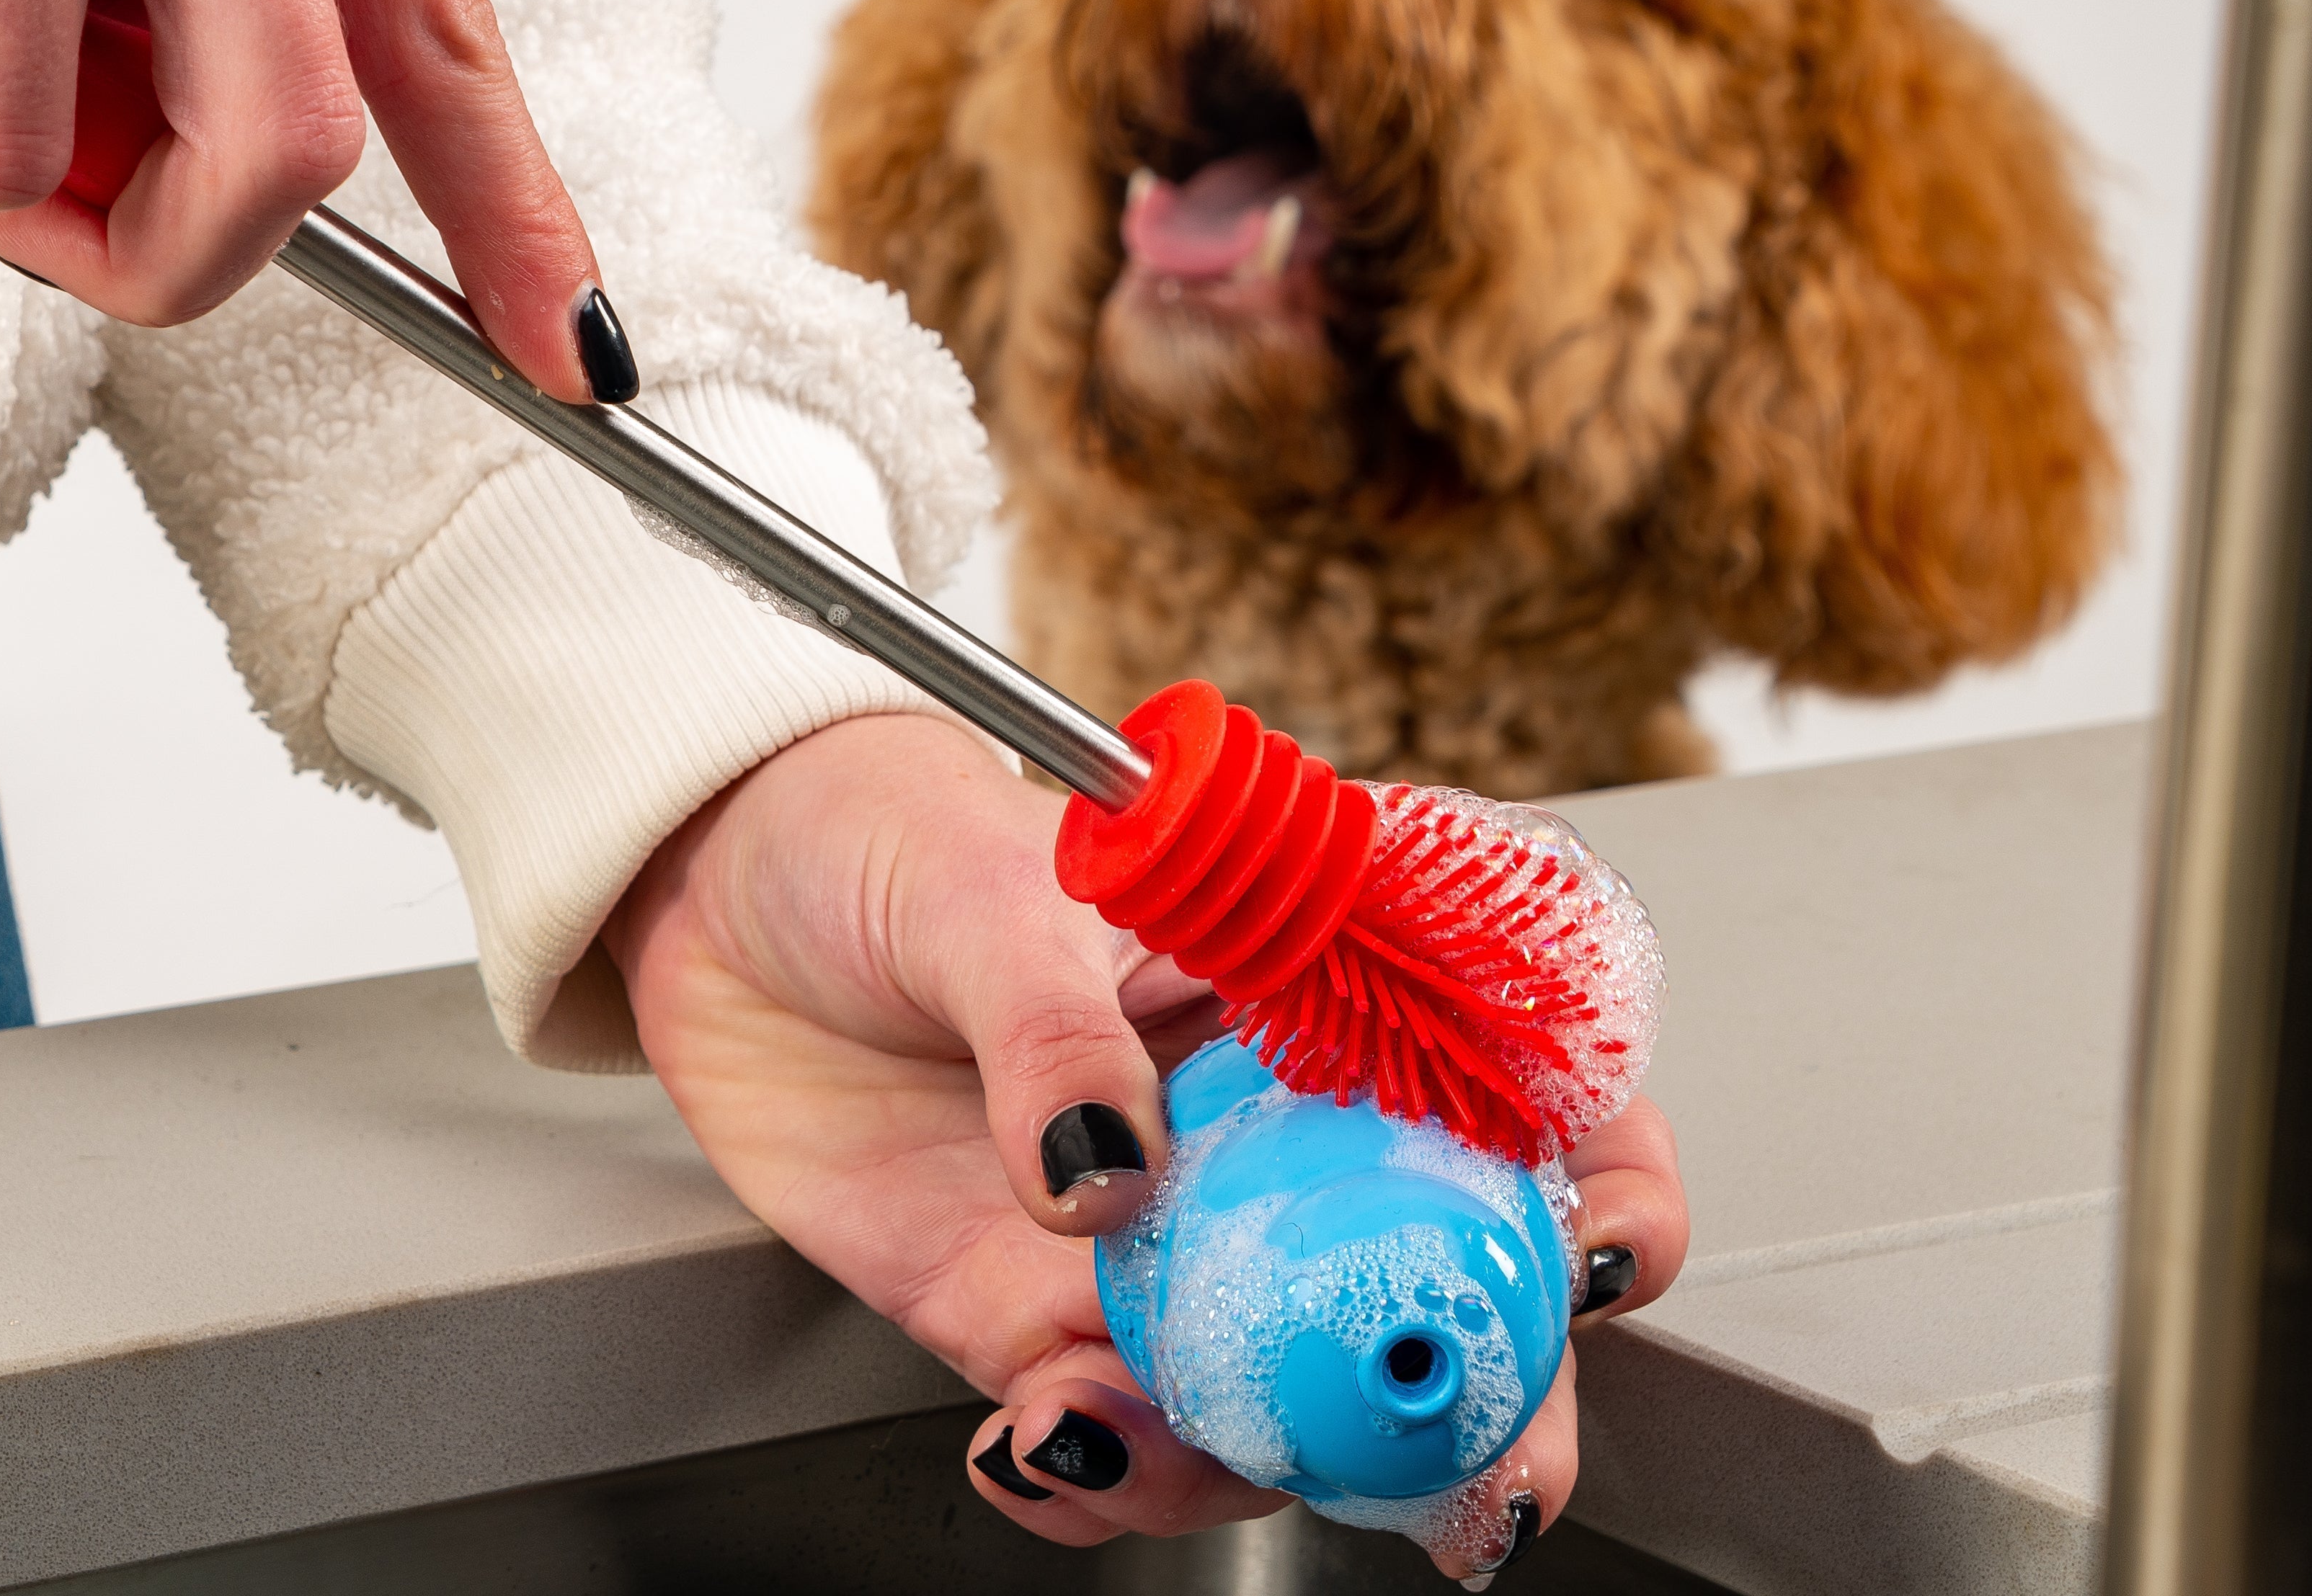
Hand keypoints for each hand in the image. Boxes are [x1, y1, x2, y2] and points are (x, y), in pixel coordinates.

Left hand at [604, 713, 1687, 1569]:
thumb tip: (1106, 1173)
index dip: (1598, 1171)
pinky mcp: (1037, 1310)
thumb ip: (1054, 1025)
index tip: (1600, 1252)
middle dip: (1476, 1402)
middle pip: (1431, 1279)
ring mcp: (1164, 1233)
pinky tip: (1036, 1449)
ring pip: (1279, 1389)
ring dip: (1245, 1458)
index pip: (1511, 1079)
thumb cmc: (876, 824)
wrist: (711, 886)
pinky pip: (1107, 1425)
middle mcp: (1267, 1127)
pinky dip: (1094, 1469)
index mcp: (1310, 980)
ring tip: (1119, 1434)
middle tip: (1474, 1486)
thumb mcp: (981, 884)